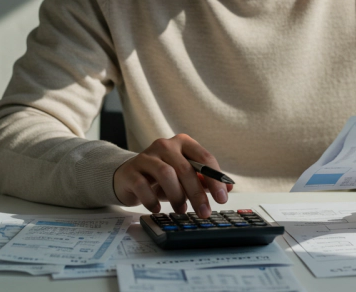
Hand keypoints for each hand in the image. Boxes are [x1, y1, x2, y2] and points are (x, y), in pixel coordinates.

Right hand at [112, 134, 232, 218]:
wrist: (127, 176)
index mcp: (183, 143)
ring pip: (166, 174)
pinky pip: (143, 185)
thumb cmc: (161, 177)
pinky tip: (157, 208)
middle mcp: (165, 145)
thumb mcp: (184, 178)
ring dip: (177, 196)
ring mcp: (146, 156)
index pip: (204, 158)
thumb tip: (228, 188)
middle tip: (205, 212)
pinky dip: (152, 200)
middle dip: (197, 193)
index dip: (216, 178)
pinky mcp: (131, 170)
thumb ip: (204, 180)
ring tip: (181, 210)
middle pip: (186, 168)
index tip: (223, 198)